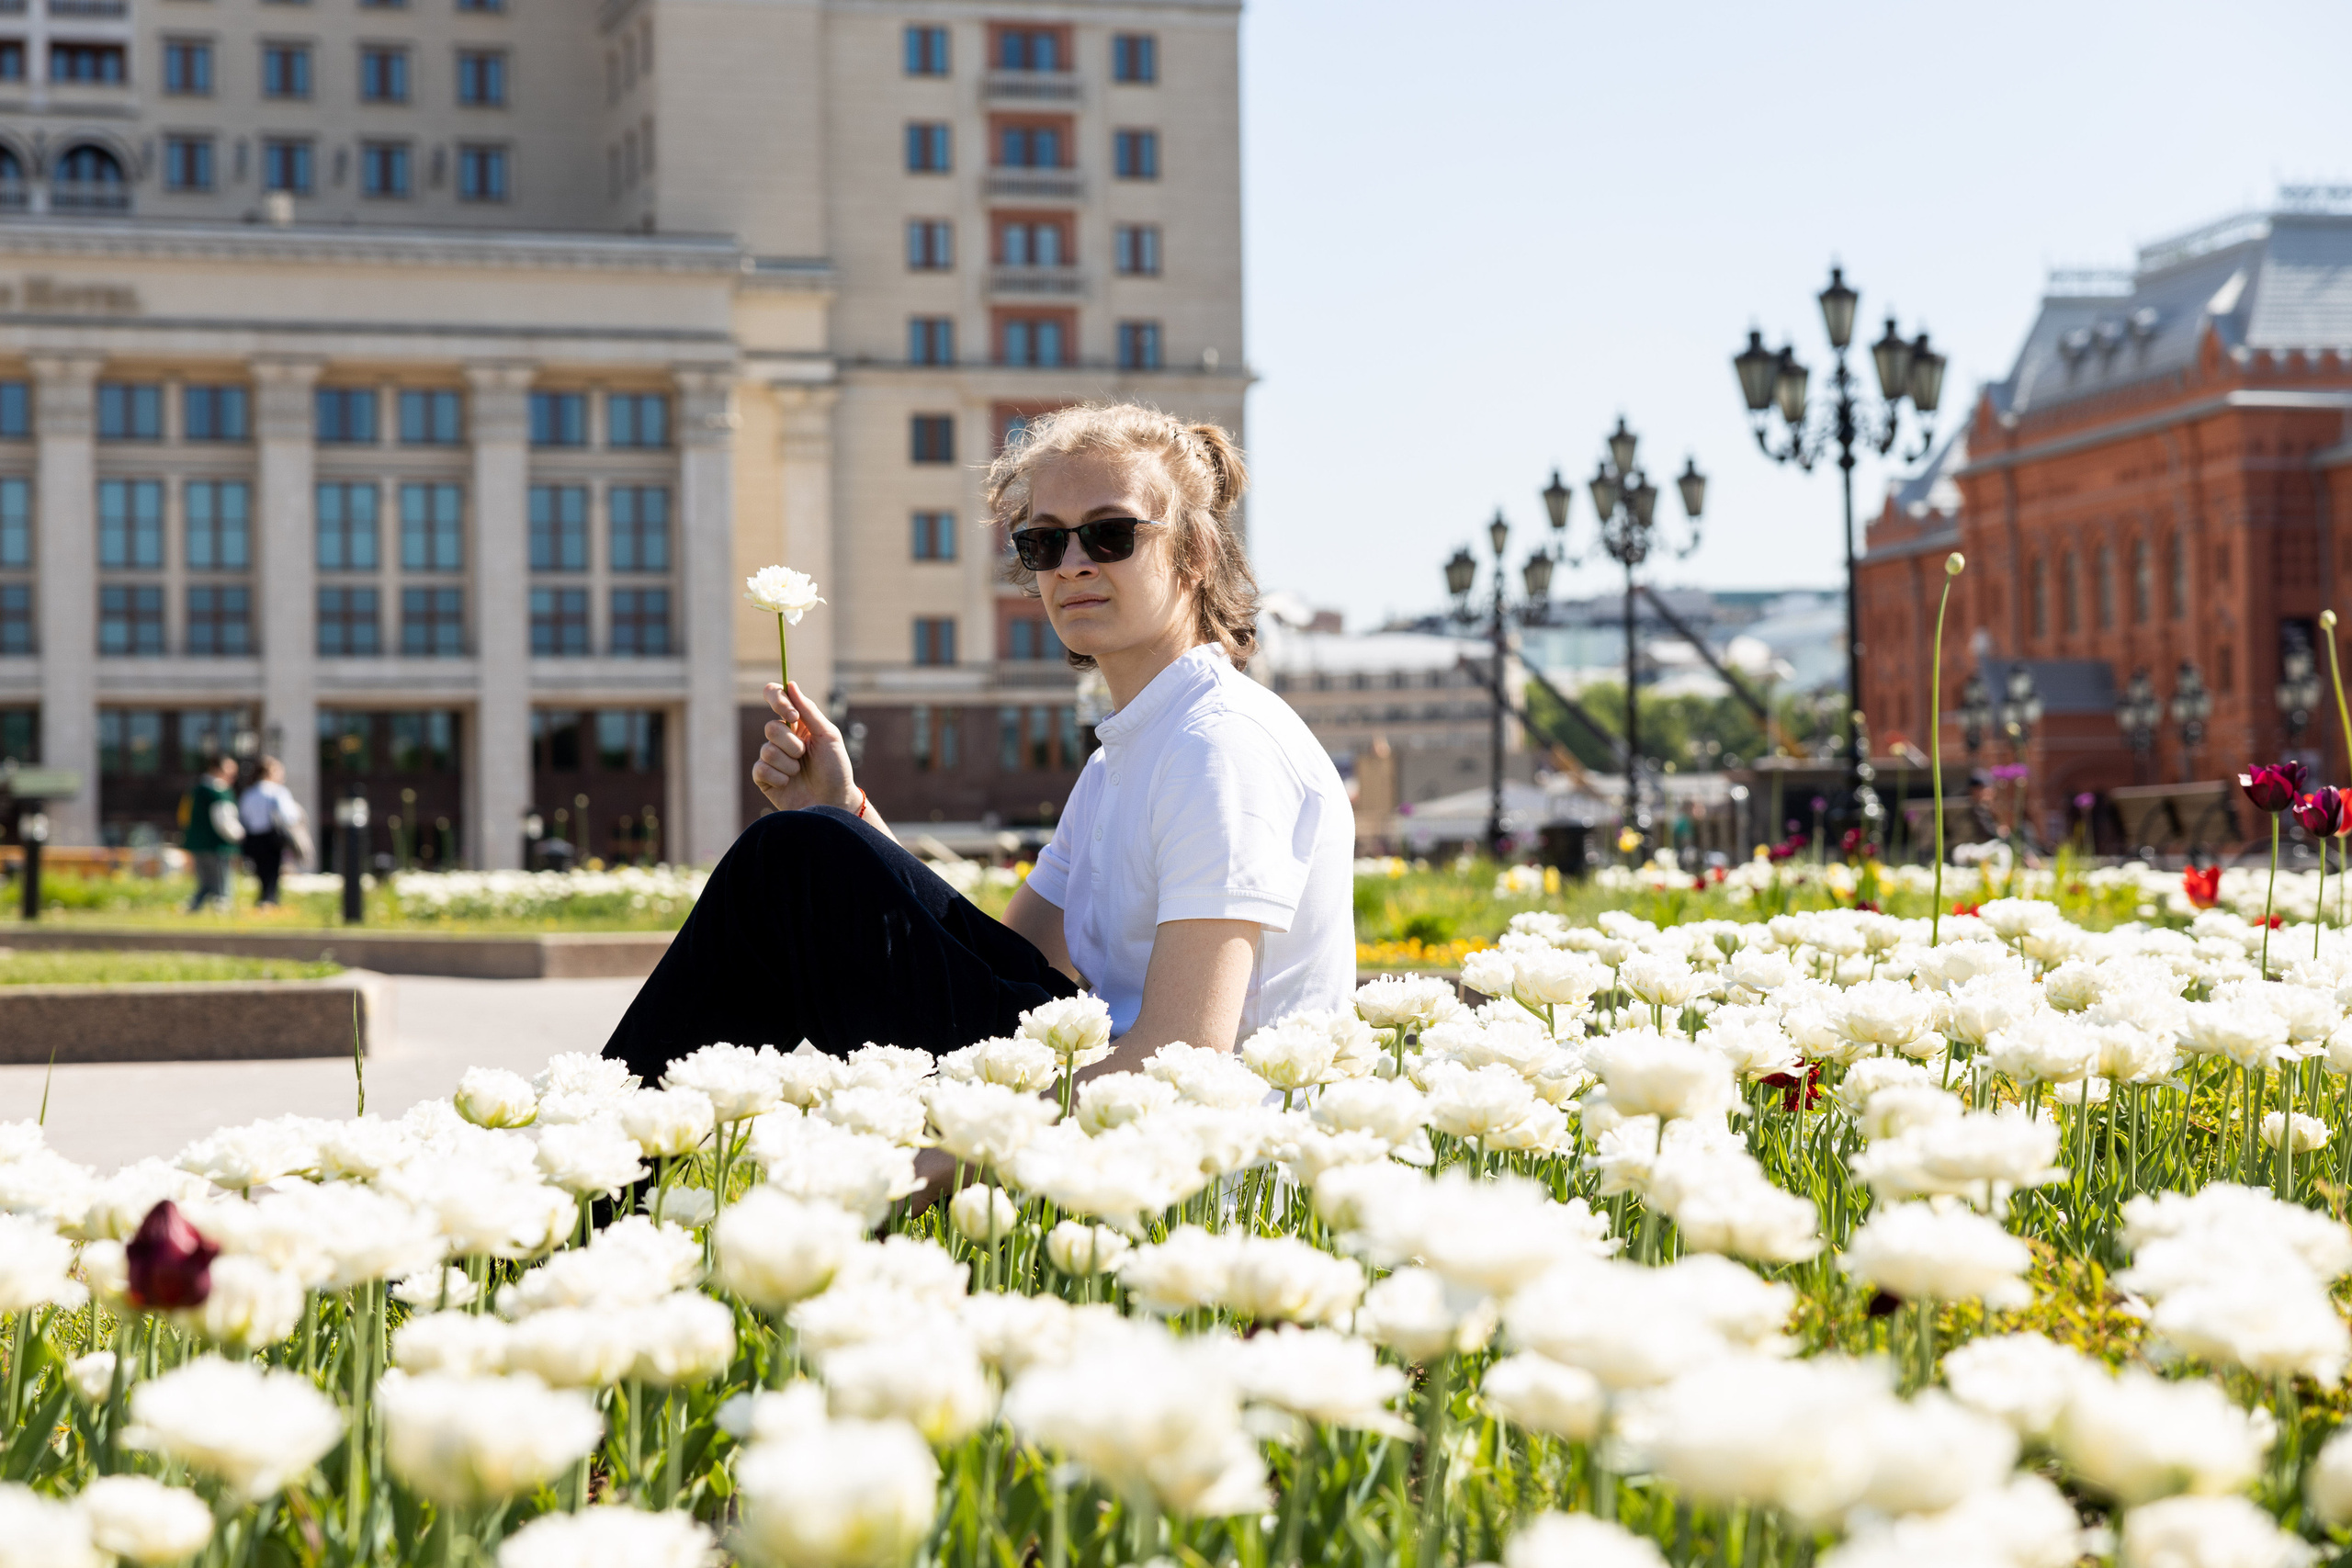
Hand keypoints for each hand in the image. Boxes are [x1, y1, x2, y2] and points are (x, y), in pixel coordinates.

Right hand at [752, 681, 856, 813]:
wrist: (834, 803)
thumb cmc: (835, 769)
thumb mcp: (828, 736)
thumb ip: (809, 711)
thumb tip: (790, 684)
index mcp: (797, 723)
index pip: (775, 698)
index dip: (778, 700)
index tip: (792, 715)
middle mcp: (782, 738)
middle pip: (771, 727)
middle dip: (792, 744)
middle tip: (805, 756)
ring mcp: (772, 758)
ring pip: (767, 749)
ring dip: (788, 763)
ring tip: (800, 773)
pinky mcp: (764, 778)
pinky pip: (760, 768)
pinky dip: (778, 776)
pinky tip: (789, 783)